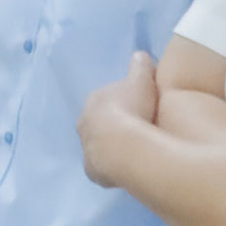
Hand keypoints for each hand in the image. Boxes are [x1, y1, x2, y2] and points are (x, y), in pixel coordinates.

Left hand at [77, 52, 161, 185]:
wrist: (120, 144)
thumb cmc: (131, 109)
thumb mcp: (141, 81)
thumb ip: (139, 67)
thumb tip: (139, 54)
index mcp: (95, 101)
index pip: (107, 101)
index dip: (123, 104)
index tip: (138, 108)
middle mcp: (85, 124)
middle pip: (100, 124)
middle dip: (114, 126)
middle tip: (137, 131)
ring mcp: (87, 148)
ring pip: (99, 146)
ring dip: (112, 147)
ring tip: (134, 151)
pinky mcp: (93, 171)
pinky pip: (103, 168)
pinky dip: (112, 167)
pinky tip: (126, 168)